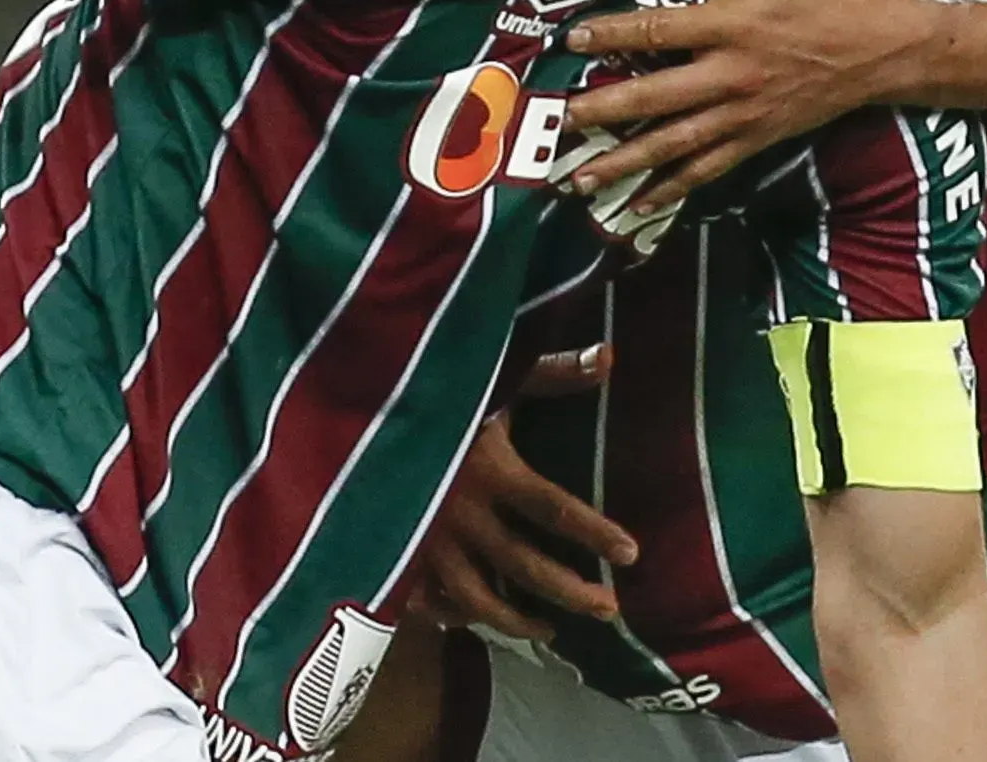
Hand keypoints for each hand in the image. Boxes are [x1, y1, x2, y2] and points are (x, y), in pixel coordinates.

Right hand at [409, 351, 636, 637]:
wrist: (355, 414)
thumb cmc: (435, 393)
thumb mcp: (495, 377)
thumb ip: (552, 374)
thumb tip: (609, 356)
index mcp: (490, 470)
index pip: (554, 509)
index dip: (595, 534)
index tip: (631, 554)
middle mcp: (461, 514)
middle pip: (524, 566)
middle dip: (571, 592)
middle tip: (609, 610)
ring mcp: (426, 543)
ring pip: (477, 599)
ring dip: (517, 620)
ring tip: (551, 630)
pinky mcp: (398, 555)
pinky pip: (429, 602)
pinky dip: (456, 618)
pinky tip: (479, 622)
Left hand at [561, 0, 930, 213]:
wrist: (880, 49)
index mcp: (731, 25)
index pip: (658, 30)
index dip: (612, 34)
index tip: (571, 41)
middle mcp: (732, 75)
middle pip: (656, 97)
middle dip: (604, 111)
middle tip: (559, 123)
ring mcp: (744, 114)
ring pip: (675, 144)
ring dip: (626, 163)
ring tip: (581, 178)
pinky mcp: (757, 139)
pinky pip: (709, 169)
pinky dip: (673, 188)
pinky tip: (641, 202)